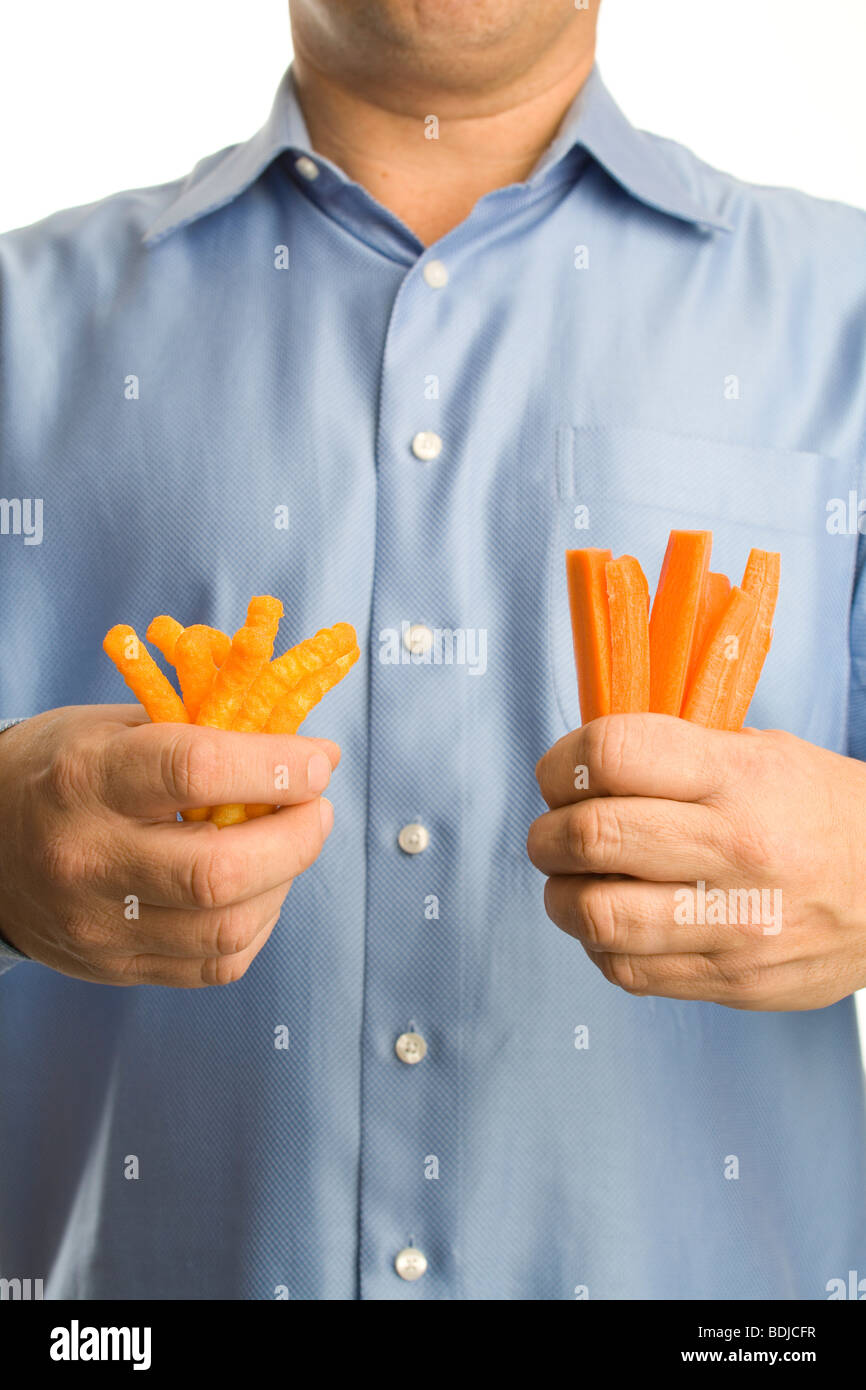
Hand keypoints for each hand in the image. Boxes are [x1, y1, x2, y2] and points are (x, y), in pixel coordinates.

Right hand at [0, 704, 338, 985]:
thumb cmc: (62, 770)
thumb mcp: (115, 728)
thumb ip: (205, 735)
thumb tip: (304, 750)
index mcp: (87, 777)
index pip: (196, 771)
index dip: (275, 766)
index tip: (318, 760)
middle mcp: (88, 857)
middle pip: (219, 870)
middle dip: (296, 838)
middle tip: (316, 808)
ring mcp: (98, 924)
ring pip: (226, 927)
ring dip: (284, 882)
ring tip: (288, 846)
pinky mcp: (114, 967)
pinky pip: (215, 965)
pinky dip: (257, 924)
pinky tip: (256, 889)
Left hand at [527, 714, 865, 1010]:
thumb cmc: (822, 811)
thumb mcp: (762, 752)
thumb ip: (674, 755)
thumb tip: (582, 767)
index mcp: (740, 777)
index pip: (614, 755)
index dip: (563, 763)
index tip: (560, 774)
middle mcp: (738, 849)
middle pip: (591, 837)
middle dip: (548, 835)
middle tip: (553, 833)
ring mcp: (737, 925)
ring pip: (596, 916)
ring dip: (563, 897)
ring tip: (577, 882)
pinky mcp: (733, 982)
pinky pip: (627, 970)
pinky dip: (602, 946)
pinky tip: (619, 922)